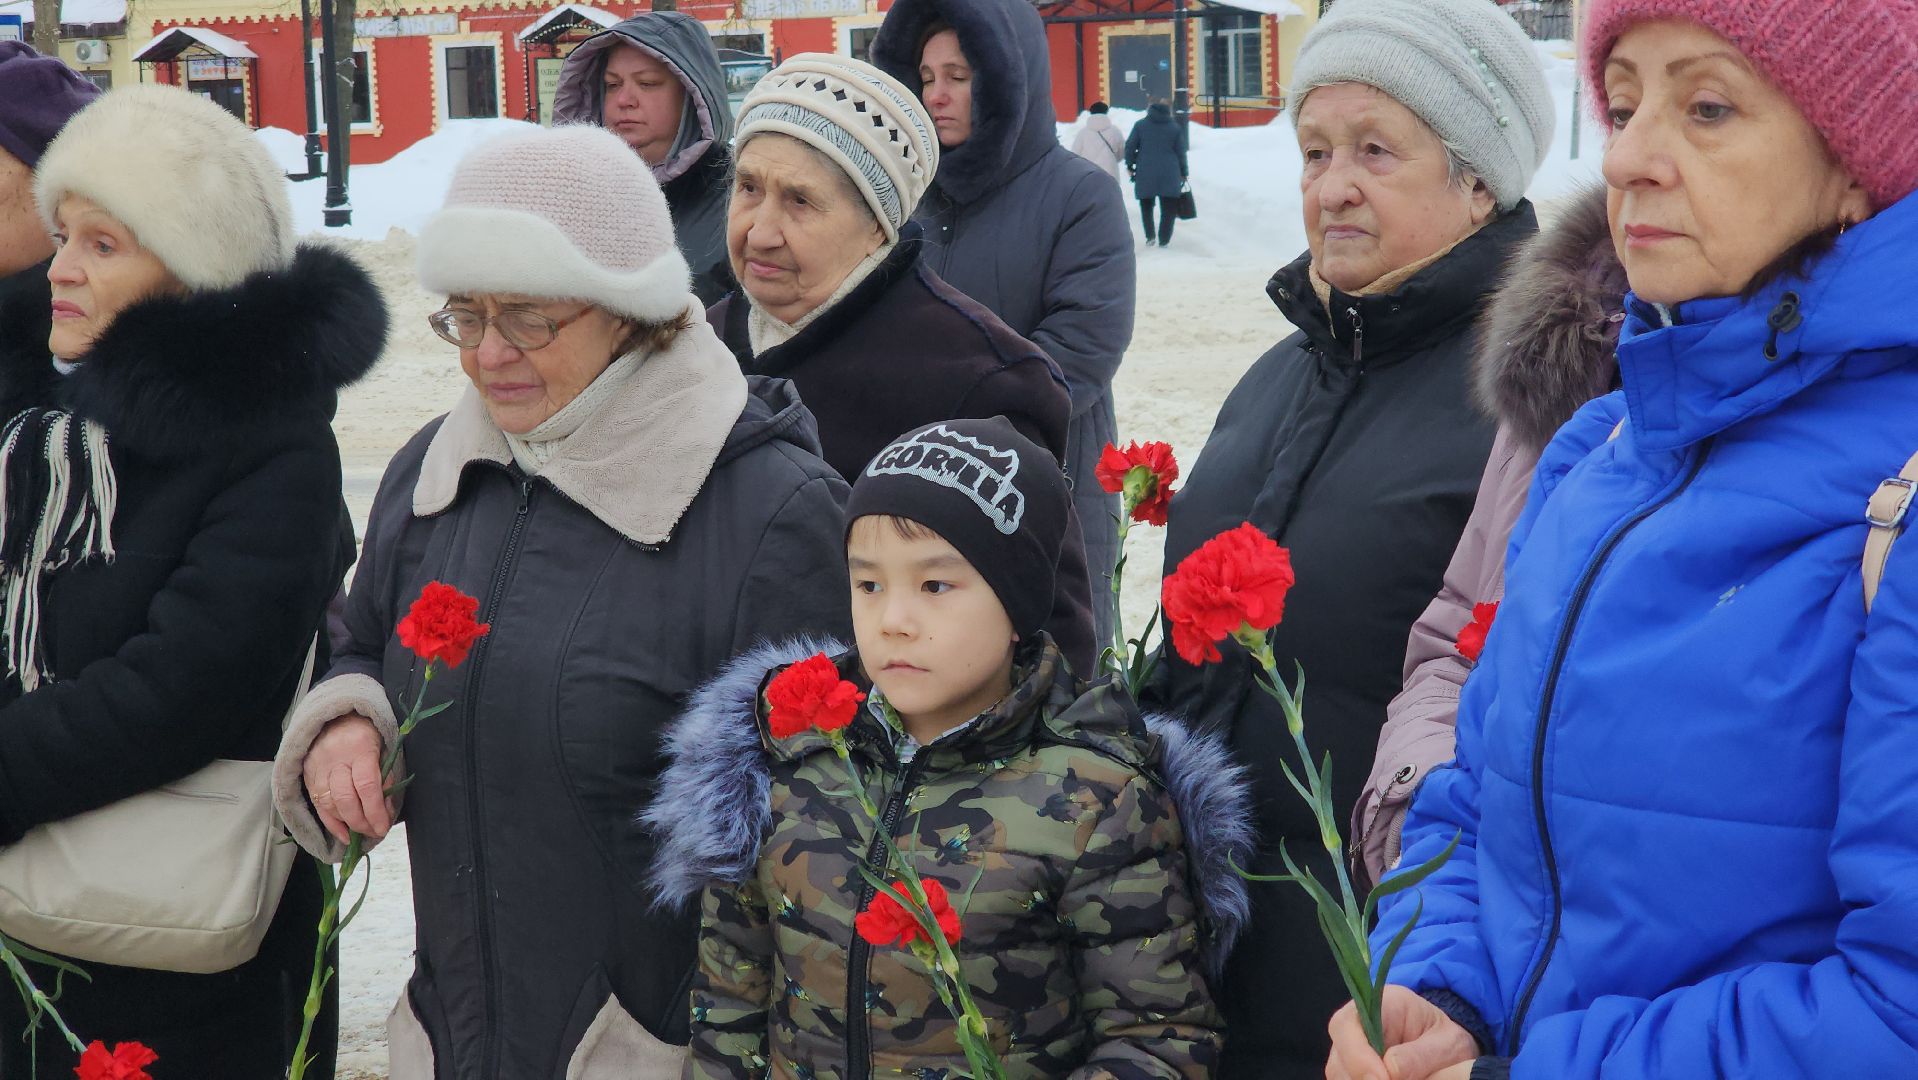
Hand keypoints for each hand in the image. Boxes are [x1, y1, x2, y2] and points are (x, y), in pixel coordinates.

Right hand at [303, 713, 394, 846]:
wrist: (335, 718)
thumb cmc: (366, 734)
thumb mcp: (383, 748)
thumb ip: (385, 778)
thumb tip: (385, 810)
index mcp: (359, 748)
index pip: (366, 785)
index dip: (375, 811)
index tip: (383, 827)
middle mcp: (335, 759)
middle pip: (345, 798)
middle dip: (362, 822)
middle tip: (375, 832)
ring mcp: (318, 768)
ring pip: (330, 804)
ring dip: (348, 824)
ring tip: (364, 832)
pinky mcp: (307, 777)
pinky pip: (318, 806)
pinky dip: (332, 824)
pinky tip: (344, 835)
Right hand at [1326, 986, 1478, 1079]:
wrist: (1446, 1049)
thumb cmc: (1446, 1040)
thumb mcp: (1448, 1043)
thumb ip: (1420, 1055)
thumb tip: (1391, 1070)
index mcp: (1380, 1004)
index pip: (1347, 1023)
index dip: (1357, 1054)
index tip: (1381, 1079)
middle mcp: (1355, 1025)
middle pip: (1338, 1054)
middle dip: (1360, 1076)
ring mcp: (1350, 1050)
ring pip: (1339, 1073)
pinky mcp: (1352, 1071)